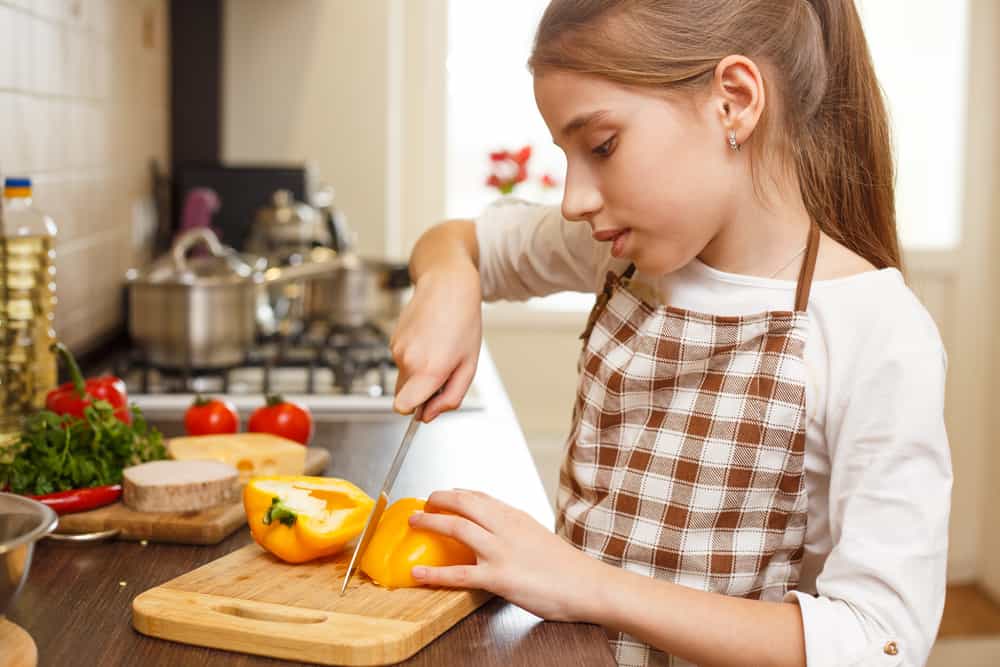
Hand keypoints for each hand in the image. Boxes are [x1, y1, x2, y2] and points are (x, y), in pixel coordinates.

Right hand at [391, 264, 481, 420]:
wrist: (447, 285)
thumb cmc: (463, 322)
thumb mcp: (469, 366)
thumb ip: (450, 398)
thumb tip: (428, 416)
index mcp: (429, 370)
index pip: (403, 408)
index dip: (414, 411)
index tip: (427, 405)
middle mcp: (408, 361)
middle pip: (403, 396)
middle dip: (420, 392)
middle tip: (443, 371)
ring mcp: (397, 349)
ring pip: (404, 377)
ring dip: (418, 371)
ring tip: (439, 348)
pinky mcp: (393, 339)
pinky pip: (402, 360)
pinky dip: (414, 356)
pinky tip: (429, 338)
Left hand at [407, 489, 601, 621]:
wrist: (587, 585)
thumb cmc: (566, 566)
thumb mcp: (539, 535)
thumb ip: (516, 529)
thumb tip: (499, 530)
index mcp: (516, 516)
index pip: (480, 496)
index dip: (457, 493)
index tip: (444, 494)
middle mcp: (506, 527)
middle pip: (463, 503)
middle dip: (438, 499)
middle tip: (423, 503)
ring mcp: (500, 551)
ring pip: (457, 528)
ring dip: (430, 523)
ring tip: (414, 522)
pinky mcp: (498, 577)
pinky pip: (459, 574)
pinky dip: (435, 573)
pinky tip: (419, 573)